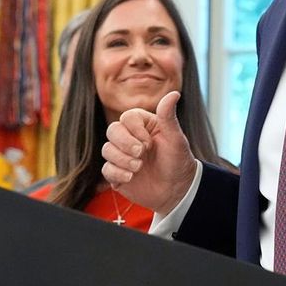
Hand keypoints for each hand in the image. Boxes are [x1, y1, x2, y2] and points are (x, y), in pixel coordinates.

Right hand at [102, 91, 197, 214]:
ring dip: (122, 160)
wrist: (177, 191)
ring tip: (139, 168)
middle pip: (112, 131)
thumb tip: (174, 94)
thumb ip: (169, 117)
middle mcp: (130, 138)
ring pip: (107, 150)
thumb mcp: (175, 139)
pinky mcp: (117, 173)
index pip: (127, 117)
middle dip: (124, 144)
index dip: (135, 130)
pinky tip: (131, 178)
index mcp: (143, 125)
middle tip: (141, 154)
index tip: (149, 143)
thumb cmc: (178, 161)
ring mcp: (122, 155)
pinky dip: (117, 174)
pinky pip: (106, 169)